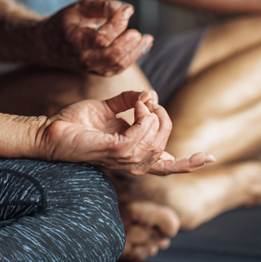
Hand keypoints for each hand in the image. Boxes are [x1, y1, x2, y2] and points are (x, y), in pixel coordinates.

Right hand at [34, 0, 152, 75]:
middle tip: (137, 31)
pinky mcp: (99, 71)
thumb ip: (102, 6)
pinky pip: (118, 68)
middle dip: (128, 44)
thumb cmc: (66, 22)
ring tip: (146, 38)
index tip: (127, 10)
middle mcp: (82, 58)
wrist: (49, 46)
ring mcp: (91, 67)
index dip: (117, 24)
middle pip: (111, 56)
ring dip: (135, 52)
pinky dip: (133, 57)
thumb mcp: (79, 7)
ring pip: (117, 65)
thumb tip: (128, 9)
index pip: (100, 38)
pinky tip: (143, 44)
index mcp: (73, 39)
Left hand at [37, 89, 213, 175]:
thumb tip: (149, 95)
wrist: (50, 130)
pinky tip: (138, 108)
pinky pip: (141, 139)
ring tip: (139, 103)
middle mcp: (132, 163)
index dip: (191, 164)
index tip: (211, 157)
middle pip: (165, 143)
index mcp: (133, 154)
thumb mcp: (105, 108)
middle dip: (162, 117)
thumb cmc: (75, 123)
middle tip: (145, 101)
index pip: (169, 166)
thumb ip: (127, 102)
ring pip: (156, 141)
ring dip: (152, 116)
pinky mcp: (114, 152)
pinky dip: (144, 120)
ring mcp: (124, 161)